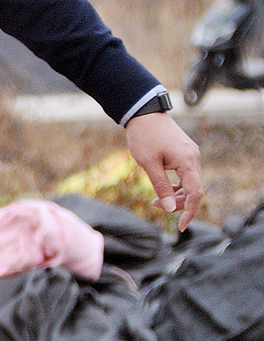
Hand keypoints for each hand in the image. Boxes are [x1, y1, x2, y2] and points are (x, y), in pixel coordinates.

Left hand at [125, 111, 203, 229]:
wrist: (144, 114)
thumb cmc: (144, 137)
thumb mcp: (149, 164)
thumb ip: (161, 186)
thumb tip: (168, 208)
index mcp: (188, 162)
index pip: (195, 193)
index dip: (189, 211)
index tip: (181, 226)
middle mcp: (194, 158)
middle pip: (193, 190)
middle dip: (177, 203)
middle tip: (154, 204)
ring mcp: (191, 155)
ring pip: (190, 183)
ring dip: (175, 194)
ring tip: (155, 199)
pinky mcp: (185, 153)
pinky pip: (186, 175)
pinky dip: (176, 184)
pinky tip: (163, 189)